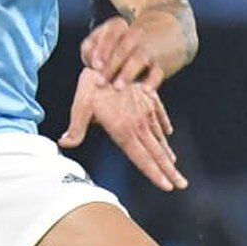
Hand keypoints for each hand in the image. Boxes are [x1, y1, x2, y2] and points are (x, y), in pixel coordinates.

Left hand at [58, 66, 185, 191]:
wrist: (108, 58)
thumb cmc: (91, 85)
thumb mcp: (81, 106)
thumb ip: (76, 128)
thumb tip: (64, 143)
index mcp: (124, 129)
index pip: (141, 158)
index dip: (154, 174)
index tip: (167, 187)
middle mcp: (138, 123)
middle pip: (156, 152)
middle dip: (169, 170)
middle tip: (182, 185)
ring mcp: (146, 110)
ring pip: (159, 137)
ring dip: (167, 153)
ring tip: (175, 168)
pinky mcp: (149, 97)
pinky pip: (159, 115)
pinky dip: (164, 126)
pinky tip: (168, 135)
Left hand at [79, 16, 165, 92]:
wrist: (171, 30)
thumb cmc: (131, 40)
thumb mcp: (114, 36)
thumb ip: (96, 47)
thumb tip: (90, 64)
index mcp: (121, 27)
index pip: (111, 34)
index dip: (102, 48)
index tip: (94, 65)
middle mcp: (136, 36)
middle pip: (122, 49)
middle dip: (110, 66)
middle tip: (99, 82)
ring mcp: (150, 49)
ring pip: (138, 59)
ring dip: (127, 73)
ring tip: (117, 87)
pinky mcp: (162, 63)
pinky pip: (157, 72)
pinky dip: (152, 81)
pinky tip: (145, 90)